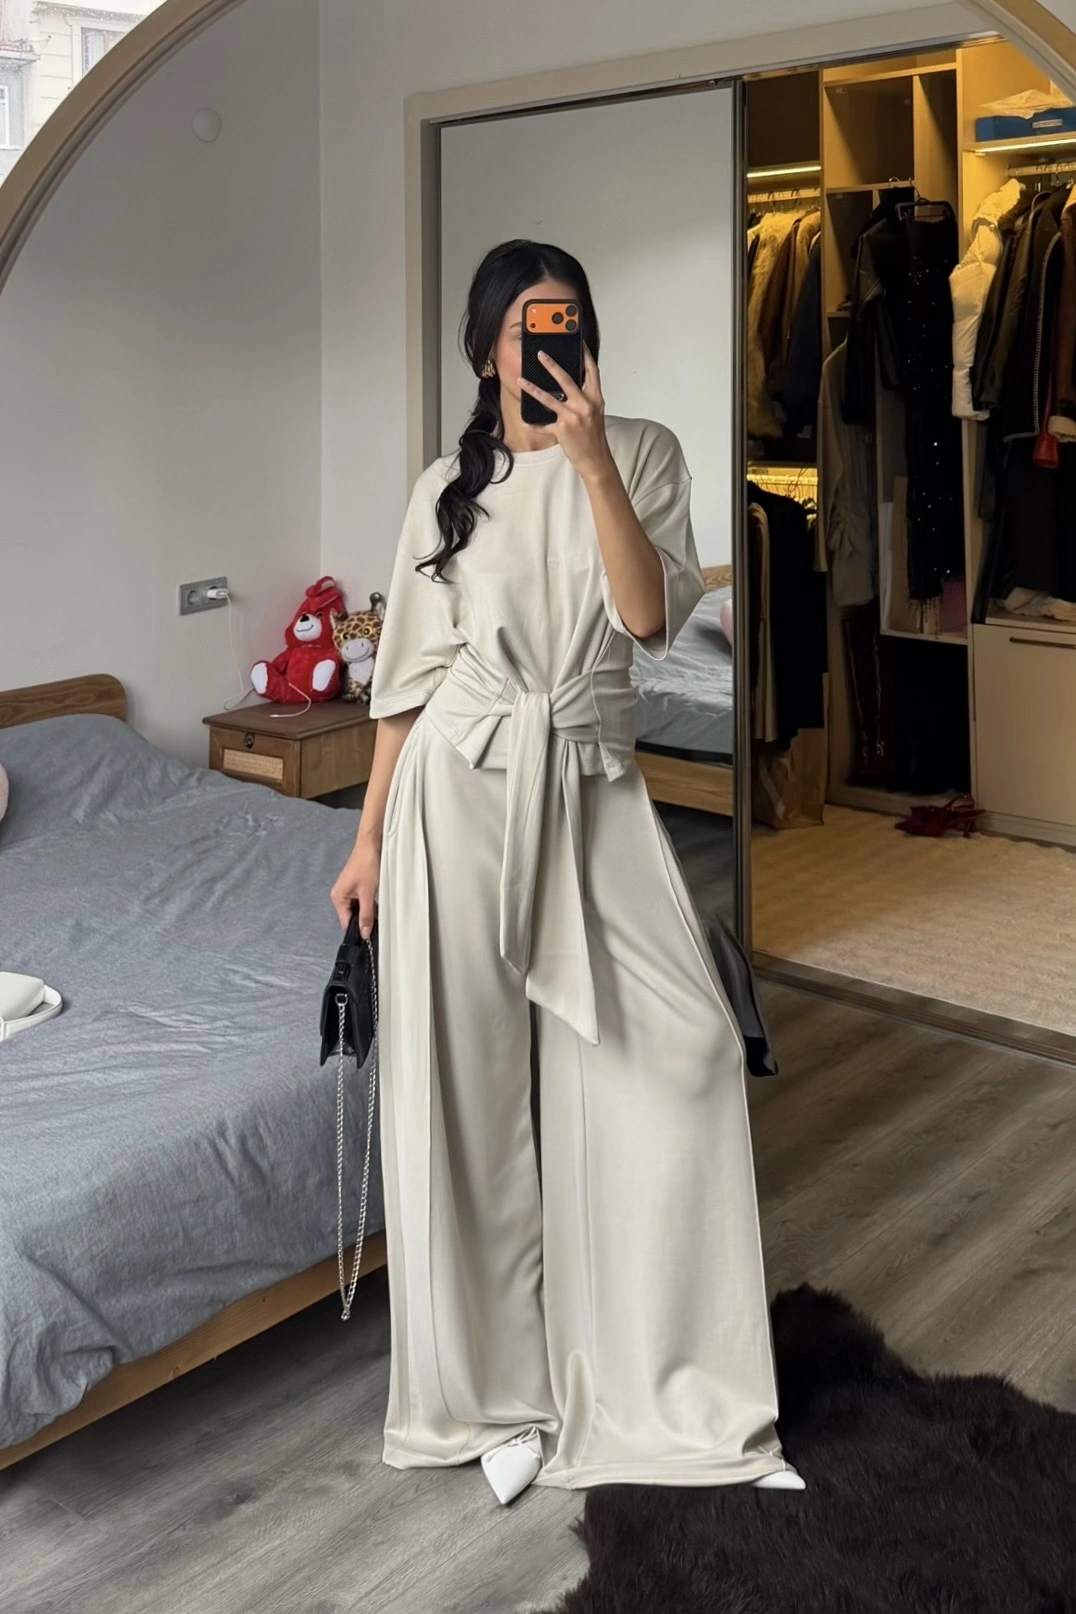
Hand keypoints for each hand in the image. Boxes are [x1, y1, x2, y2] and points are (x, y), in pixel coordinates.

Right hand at [330, 835, 379, 936]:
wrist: (370, 846)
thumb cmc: (366, 864)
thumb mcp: (368, 893)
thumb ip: (366, 915)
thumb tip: (364, 932)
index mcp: (338, 898)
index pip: (346, 923)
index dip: (357, 929)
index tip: (369, 934)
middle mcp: (340, 895)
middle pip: (351, 917)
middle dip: (363, 918)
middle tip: (375, 916)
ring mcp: (347, 891)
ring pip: (357, 909)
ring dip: (366, 909)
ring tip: (374, 901)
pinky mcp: (354, 887)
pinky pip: (360, 901)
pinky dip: (367, 902)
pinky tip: (374, 896)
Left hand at [519, 344, 615, 482]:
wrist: (595, 459)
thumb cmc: (594, 436)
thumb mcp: (594, 413)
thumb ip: (585, 397)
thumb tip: (569, 384)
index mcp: (595, 398)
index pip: (592, 371)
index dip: (585, 355)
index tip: (578, 342)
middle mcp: (585, 405)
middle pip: (566, 379)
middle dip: (551, 365)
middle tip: (540, 354)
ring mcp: (573, 417)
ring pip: (548, 398)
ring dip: (532, 388)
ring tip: (521, 380)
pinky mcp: (562, 429)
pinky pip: (543, 424)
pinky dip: (533, 423)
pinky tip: (526, 421)